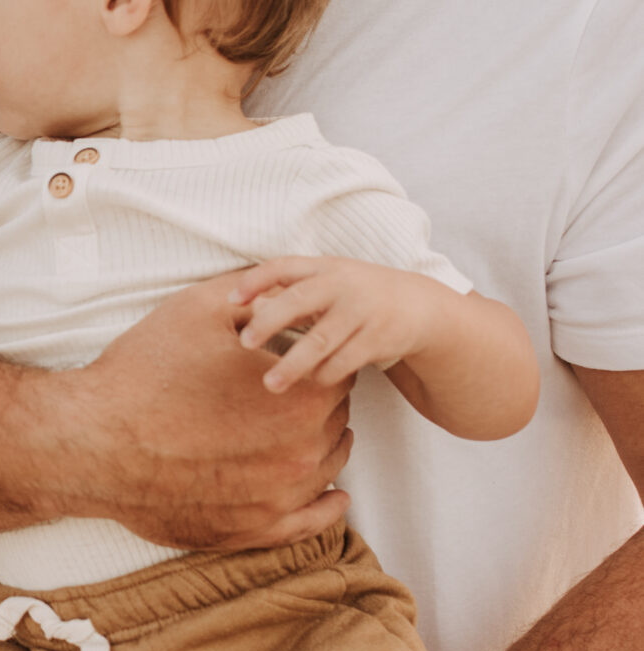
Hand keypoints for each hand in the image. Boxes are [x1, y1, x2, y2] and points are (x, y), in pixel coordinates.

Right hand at [78, 274, 351, 551]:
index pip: (337, 372)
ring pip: (326, 467)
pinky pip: (310, 523)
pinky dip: (327, 508)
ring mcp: (279, 497)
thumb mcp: (200, 310)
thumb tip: (286, 294)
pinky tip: (333, 496)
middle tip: (291, 389)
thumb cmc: (144, 374)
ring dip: (321, 446)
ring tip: (302, 430)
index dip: (318, 358)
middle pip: (335, 420)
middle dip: (319, 401)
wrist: (93, 442)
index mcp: (300, 396)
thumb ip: (257, 296)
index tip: (302, 355)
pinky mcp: (252, 529)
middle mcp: (301, 451)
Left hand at [230, 256, 436, 391]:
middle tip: (244, 343)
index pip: (283, 266)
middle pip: (297, 301)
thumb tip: (243, 304)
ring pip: (319, 341)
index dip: (256, 281)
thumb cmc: (358, 296)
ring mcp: (362, 311)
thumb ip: (291, 291)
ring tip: (270, 384)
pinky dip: (324, 375)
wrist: (419, 306)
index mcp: (324, 268)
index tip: (231, 301)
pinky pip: (343, 362)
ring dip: (292, 365)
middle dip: (267, 323)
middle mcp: (342, 285)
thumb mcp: (330, 282)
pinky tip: (313, 381)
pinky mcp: (378, 338)